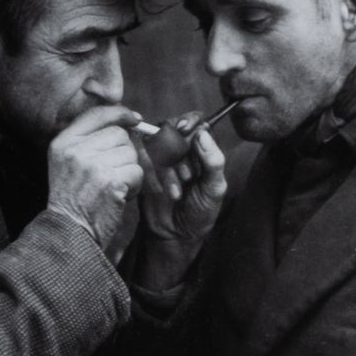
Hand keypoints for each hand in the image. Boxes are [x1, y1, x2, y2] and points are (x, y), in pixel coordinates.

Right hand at [47, 104, 143, 255]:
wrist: (69, 232)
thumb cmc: (73, 199)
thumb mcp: (68, 163)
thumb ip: (89, 141)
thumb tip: (128, 122)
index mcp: (62, 142)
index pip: (96, 114)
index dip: (119, 113)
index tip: (135, 119)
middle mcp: (75, 150)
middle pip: (119, 135)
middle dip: (124, 153)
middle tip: (113, 173)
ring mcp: (92, 164)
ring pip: (131, 153)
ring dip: (129, 170)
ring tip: (113, 187)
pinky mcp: (110, 180)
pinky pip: (137, 171)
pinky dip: (135, 185)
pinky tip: (120, 196)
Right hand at [134, 113, 226, 285]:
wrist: (175, 236)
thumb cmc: (199, 212)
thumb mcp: (214, 189)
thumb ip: (213, 161)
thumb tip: (203, 132)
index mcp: (201, 149)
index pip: (196, 121)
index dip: (189, 120)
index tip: (185, 128)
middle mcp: (180, 148)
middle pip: (172, 127)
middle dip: (179, 150)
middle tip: (186, 175)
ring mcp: (159, 157)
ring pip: (156, 143)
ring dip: (167, 168)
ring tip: (177, 192)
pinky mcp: (143, 167)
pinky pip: (141, 157)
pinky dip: (152, 174)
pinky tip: (161, 192)